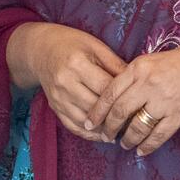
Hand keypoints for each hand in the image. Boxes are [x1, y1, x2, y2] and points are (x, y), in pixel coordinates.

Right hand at [6, 22, 127, 142]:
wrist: (40, 50)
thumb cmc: (72, 44)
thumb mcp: (95, 46)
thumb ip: (115, 64)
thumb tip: (136, 82)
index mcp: (77, 64)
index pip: (105, 88)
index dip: (123, 98)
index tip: (139, 104)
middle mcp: (65, 83)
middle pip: (95, 107)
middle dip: (116, 117)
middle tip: (135, 122)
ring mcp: (58, 97)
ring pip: (85, 120)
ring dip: (104, 129)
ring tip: (122, 132)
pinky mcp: (54, 107)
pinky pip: (72, 126)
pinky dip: (88, 134)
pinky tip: (102, 135)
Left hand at [85, 35, 179, 156]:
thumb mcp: (152, 60)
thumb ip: (134, 76)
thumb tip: (116, 96)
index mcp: (139, 68)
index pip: (110, 93)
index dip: (97, 110)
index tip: (89, 121)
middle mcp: (148, 85)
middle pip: (120, 112)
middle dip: (108, 127)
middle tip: (104, 136)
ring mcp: (164, 101)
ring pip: (137, 126)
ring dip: (127, 139)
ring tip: (123, 144)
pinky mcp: (179, 115)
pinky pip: (158, 135)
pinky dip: (147, 145)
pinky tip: (141, 151)